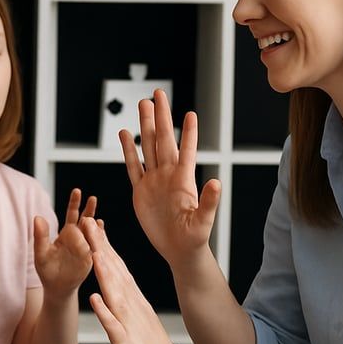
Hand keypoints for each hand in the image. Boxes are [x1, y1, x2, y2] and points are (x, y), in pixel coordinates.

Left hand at [34, 189, 94, 296]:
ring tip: (98, 219)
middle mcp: (78, 238)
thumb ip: (40, 236)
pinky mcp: (89, 260)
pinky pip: (95, 248)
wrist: (56, 288)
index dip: (75, 203)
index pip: (72, 215)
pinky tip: (101, 233)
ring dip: (95, 226)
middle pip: (85, 221)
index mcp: (66, 234)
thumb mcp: (40, 252)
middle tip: (93, 198)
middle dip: (89, 210)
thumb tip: (37, 217)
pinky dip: (99, 241)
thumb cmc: (47, 270)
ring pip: (92, 234)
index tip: (78, 191)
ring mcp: (85, 249)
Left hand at [81, 217, 187, 343]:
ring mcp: (129, 323)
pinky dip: (104, 312)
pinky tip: (95, 298)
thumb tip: (110, 284)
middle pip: (113, 272)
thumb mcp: (135, 319)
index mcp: (132, 300)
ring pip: (114, 293)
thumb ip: (123, 301)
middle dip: (99, 247)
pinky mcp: (125, 343)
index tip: (90, 225)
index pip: (115, 267)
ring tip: (94, 252)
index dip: (102, 245)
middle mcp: (131, 306)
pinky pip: (113, 326)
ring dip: (104, 272)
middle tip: (87, 222)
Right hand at [122, 90, 220, 267]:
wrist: (178, 249)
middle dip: (160, 116)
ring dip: (145, 126)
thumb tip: (217, 182)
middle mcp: (168, 175)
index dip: (188, 132)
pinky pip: (133, 166)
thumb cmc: (194, 237)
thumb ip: (209, 201)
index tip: (190, 114)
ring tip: (143, 105)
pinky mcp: (140, 191)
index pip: (186, 150)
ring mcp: (154, 181)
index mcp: (183, 180)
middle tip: (157, 93)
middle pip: (162, 139)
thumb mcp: (203, 221)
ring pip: (147, 147)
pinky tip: (125, 134)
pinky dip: (128, 150)